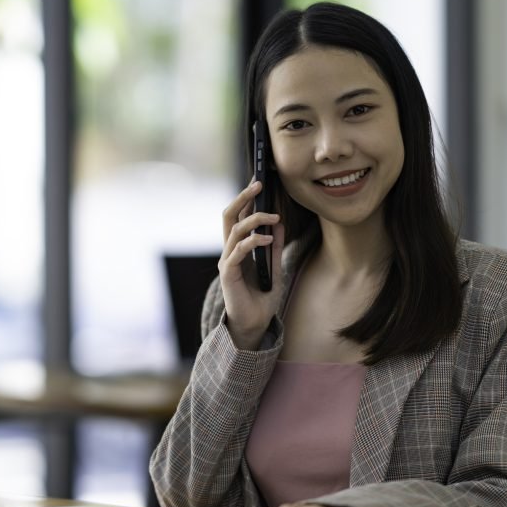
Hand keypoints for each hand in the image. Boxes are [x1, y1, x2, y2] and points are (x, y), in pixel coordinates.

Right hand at [219, 181, 284, 349]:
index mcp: (238, 248)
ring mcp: (227, 261)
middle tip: (259, 184)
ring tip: (274, 217)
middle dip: (243, 197)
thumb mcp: (274, 268)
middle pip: (228, 216)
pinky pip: (238, 250)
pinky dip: (253, 241)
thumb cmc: (262, 298)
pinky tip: (267, 239)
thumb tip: (279, 223)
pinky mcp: (228, 273)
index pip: (238, 216)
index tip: (260, 181)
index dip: (246, 198)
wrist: (254, 324)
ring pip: (235, 229)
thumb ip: (274, 247)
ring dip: (255, 219)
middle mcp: (229, 251)